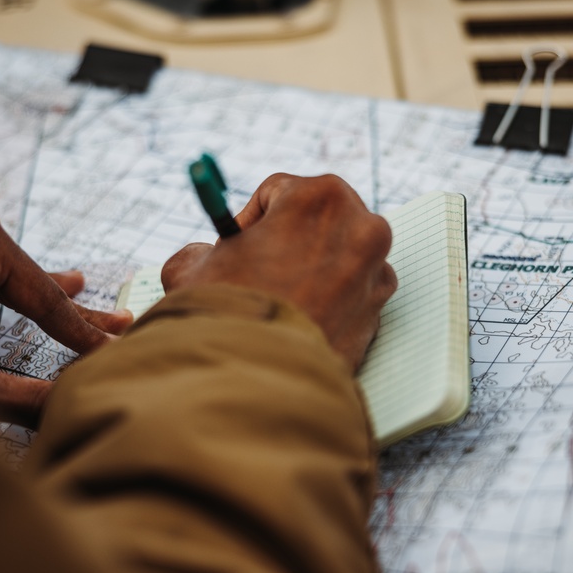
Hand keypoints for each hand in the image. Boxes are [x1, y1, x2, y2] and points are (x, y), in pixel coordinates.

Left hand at [0, 187, 132, 426]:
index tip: (121, 350)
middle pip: (23, 275)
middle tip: (116, 323)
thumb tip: (78, 409)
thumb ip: (30, 398)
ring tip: (76, 285)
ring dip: (28, 286)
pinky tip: (6, 249)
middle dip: (65, 307)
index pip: (46, 297)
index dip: (85, 333)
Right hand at [162, 174, 396, 370]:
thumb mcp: (192, 271)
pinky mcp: (380, 310)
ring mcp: (376, 268)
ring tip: (278, 300)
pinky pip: (352, 293)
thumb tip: (205, 255)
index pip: (279, 192)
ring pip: (339, 255)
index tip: (238, 245)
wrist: (258, 381)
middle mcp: (360, 224)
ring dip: (312, 270)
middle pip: (319, 218)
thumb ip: (200, 251)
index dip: (250, 221)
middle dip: (289, 240)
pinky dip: (330, 302)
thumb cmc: (227, 316)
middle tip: (259, 269)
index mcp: (318, 196)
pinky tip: (299, 320)